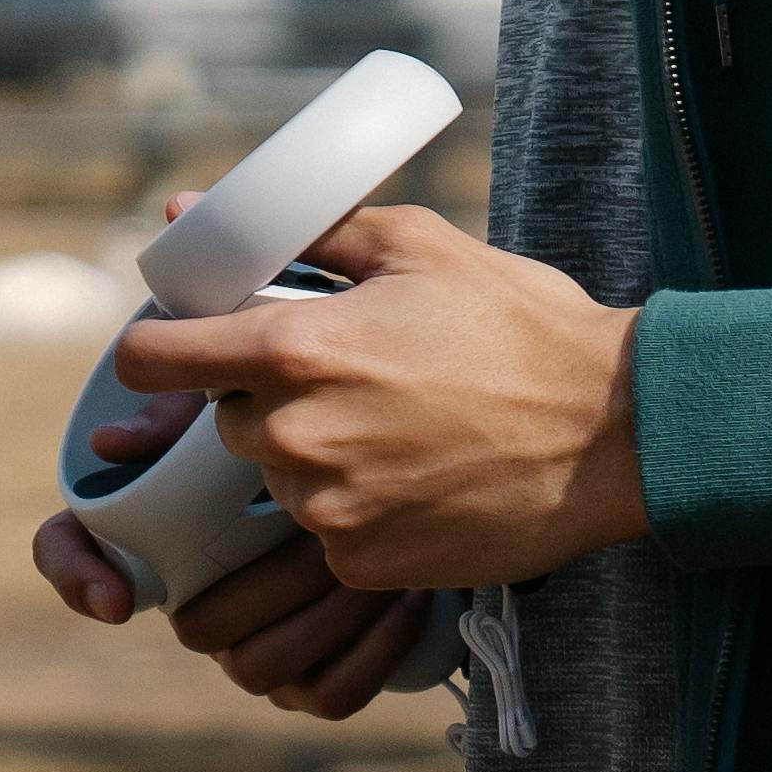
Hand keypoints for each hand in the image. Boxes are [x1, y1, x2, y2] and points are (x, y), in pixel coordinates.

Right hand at [29, 416, 441, 720]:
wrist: (400, 451)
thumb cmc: (305, 412)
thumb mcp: (251, 391)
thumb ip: (182, 412)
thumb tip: (112, 444)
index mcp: (153, 523)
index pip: (71, 553)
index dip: (78, 577)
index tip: (119, 596)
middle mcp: (192, 597)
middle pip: (196, 626)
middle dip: (264, 585)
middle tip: (321, 536)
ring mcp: (251, 645)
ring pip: (260, 668)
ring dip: (323, 617)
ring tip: (374, 563)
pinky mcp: (315, 680)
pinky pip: (332, 694)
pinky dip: (372, 652)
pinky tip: (404, 598)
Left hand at [108, 204, 644, 592]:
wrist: (617, 431)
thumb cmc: (522, 325)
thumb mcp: (420, 247)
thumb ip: (300, 230)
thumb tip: (193, 207)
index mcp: (296, 348)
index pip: (154, 361)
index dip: (160, 351)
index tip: (186, 349)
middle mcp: (295, 435)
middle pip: (226, 422)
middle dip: (269, 399)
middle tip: (353, 378)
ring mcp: (327, 510)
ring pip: (278, 480)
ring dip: (315, 456)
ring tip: (401, 427)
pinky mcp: (363, 564)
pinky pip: (325, 534)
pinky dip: (359, 510)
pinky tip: (421, 476)